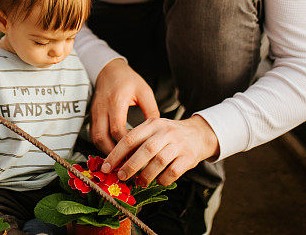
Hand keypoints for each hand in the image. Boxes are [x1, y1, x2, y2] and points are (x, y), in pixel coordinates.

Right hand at [90, 59, 159, 153]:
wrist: (109, 70)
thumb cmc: (128, 80)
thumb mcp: (144, 92)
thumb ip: (151, 111)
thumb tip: (158, 133)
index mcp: (116, 101)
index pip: (117, 129)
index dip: (126, 144)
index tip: (137, 153)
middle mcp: (102, 108)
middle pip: (101, 137)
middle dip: (113, 153)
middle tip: (127, 163)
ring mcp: (95, 112)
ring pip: (95, 138)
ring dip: (106, 151)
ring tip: (121, 160)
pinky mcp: (92, 116)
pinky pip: (93, 134)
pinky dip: (102, 145)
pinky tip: (114, 150)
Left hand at [101, 115, 218, 186]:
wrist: (199, 134)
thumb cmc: (170, 135)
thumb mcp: (153, 130)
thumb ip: (137, 141)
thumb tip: (116, 161)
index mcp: (152, 124)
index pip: (130, 138)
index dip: (116, 154)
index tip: (106, 166)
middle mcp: (166, 132)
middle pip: (145, 150)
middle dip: (130, 166)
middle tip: (121, 177)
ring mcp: (178, 145)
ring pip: (159, 162)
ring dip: (146, 175)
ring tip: (140, 181)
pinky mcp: (188, 158)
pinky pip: (173, 172)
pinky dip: (162, 180)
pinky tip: (158, 181)